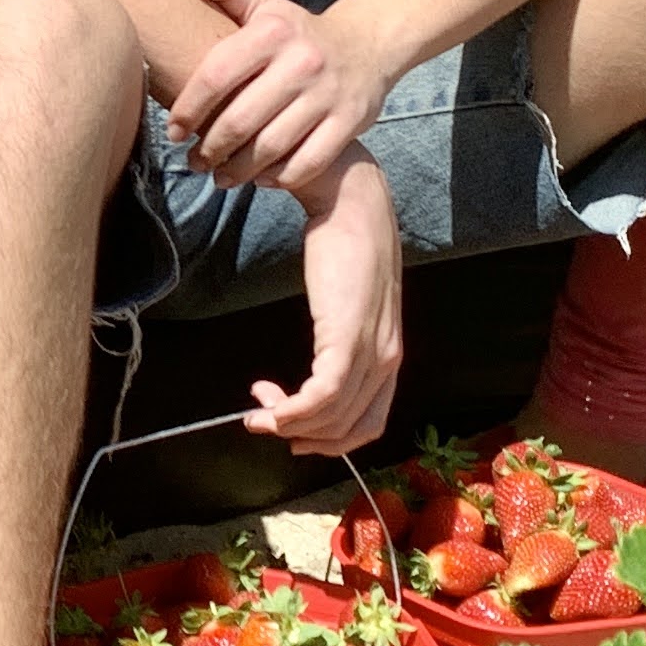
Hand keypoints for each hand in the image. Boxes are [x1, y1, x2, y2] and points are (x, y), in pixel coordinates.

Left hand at [164, 0, 376, 195]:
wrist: (368, 44)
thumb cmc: (299, 32)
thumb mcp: (265, 5)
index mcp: (273, 32)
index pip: (217, 74)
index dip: (189, 108)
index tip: (174, 130)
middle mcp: (302, 62)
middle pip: (241, 119)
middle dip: (210, 148)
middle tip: (194, 162)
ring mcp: (328, 95)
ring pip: (271, 147)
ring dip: (238, 170)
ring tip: (219, 177)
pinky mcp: (350, 122)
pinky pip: (308, 162)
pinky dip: (280, 177)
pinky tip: (260, 180)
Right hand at [248, 154, 404, 454]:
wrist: (352, 204)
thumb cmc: (346, 246)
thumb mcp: (351, 302)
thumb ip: (344, 335)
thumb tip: (319, 363)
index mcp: (389, 355)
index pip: (368, 424)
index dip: (329, 441)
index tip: (291, 428)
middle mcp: (386, 359)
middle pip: (348, 428)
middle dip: (301, 436)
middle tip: (263, 422)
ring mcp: (370, 350)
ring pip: (333, 417)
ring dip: (289, 424)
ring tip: (257, 411)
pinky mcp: (348, 336)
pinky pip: (323, 395)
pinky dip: (293, 410)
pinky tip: (268, 402)